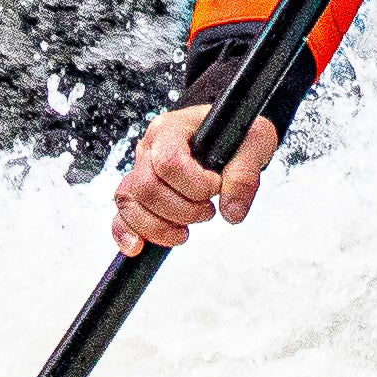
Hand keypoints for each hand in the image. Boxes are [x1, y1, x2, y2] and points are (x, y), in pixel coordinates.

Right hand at [112, 105, 279, 254]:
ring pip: (130, 203)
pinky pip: (121, 216)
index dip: (195, 185)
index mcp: (171, 129)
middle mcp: (148, 148)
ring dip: (160, 226)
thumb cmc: (237, 136)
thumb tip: (231, 213)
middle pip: (147, 187)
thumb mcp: (255, 143)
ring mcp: (139, 171)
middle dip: (182, 210)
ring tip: (186, 231)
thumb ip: (245, 175)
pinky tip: (138, 247)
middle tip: (208, 211)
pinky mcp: (139, 195)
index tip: (217, 187)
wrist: (230, 139)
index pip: (168, 162)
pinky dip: (126, 233)